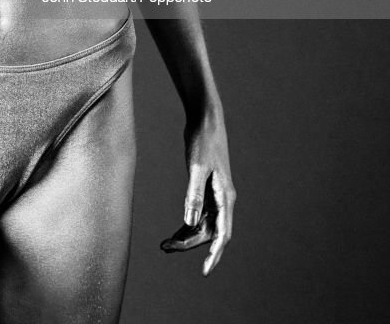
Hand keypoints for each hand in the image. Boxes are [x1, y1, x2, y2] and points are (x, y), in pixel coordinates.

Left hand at [160, 114, 235, 274]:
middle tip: (166, 247)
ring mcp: (215, 194)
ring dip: (187, 235)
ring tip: (165, 244)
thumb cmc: (203, 140)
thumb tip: (189, 222)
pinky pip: (199, 213)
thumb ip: (194, 194)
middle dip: (190, 243)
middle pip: (209, 232)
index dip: (214, 253)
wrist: (205, 119)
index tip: (204, 270)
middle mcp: (222, 199)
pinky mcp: (207, 187)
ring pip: (203, 224)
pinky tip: (176, 230)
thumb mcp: (197, 167)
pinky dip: (188, 223)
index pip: (222, 233)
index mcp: (224, 196)